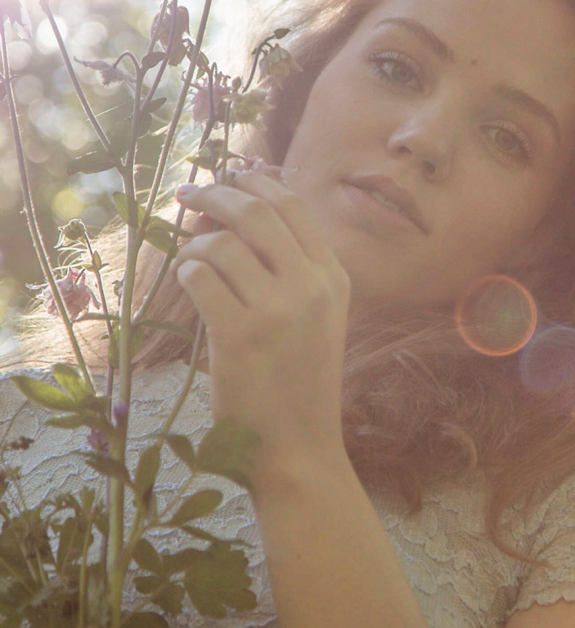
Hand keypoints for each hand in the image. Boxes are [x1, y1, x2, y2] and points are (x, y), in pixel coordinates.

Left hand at [172, 171, 352, 491]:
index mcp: (335, 278)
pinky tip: (191, 287)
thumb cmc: (299, 386)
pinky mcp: (242, 336)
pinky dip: (187, 274)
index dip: (252, 181)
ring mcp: (280, 310)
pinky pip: (200, 277)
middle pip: (256, 211)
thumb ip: (292, 270)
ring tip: (191, 264)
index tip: (226, 176)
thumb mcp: (318, 320)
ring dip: (195, 245)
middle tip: (188, 195)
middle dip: (216, 194)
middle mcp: (313, 286)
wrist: (300, 451)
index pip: (292, 205)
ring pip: (222, 243)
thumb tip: (238, 211)